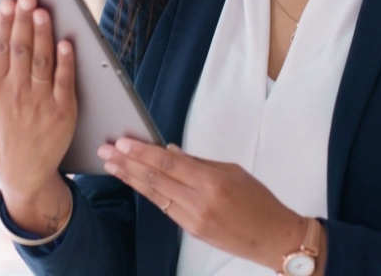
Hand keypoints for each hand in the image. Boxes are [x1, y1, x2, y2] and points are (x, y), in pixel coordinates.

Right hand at [0, 0, 76, 233]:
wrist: (24, 169)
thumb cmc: (2, 130)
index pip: (0, 48)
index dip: (4, 23)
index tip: (7, 2)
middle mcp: (17, 93)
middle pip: (21, 50)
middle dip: (23, 21)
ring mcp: (41, 102)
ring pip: (42, 61)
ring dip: (43, 35)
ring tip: (43, 12)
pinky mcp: (63, 112)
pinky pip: (64, 82)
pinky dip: (65, 62)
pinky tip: (66, 43)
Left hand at [98, 138, 315, 269]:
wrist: (274, 238)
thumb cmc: (260, 201)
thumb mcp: (233, 172)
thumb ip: (199, 162)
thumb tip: (169, 153)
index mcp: (212, 182)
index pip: (168, 164)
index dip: (142, 152)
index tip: (122, 142)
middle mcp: (199, 202)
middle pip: (155, 179)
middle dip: (127, 164)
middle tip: (105, 151)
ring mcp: (193, 219)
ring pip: (155, 195)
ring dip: (130, 179)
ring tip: (111, 166)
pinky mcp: (192, 231)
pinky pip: (165, 208)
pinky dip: (149, 193)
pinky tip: (135, 182)